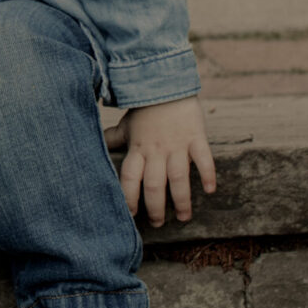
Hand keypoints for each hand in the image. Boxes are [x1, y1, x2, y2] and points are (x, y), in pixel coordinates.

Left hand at [102, 95, 215, 226]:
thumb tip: (97, 145)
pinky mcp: (196, 137)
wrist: (167, 84)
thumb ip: (114, 139)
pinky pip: (203, 158)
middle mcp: (156, 150)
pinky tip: (210, 190)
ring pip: (178, 177)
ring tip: (184, 217)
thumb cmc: (146, 109)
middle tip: (159, 223)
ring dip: (181, 200)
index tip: (131, 216)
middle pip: (153, 185)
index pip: (130, 178)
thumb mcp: (127, 125)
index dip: (128, 198)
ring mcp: (177, 145)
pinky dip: (208, 174)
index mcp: (138, 149)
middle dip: (155, 208)